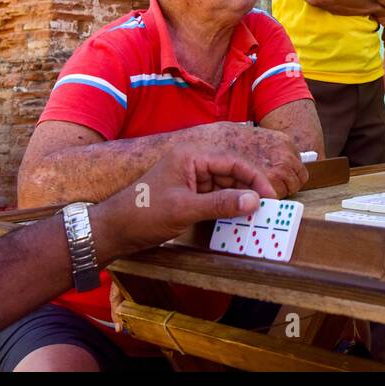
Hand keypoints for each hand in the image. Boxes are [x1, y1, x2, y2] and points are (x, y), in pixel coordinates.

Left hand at [90, 140, 279, 259]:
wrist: (113, 230)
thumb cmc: (143, 213)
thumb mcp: (184, 209)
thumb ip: (221, 204)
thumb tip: (254, 201)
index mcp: (191, 155)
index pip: (232, 161)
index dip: (255, 178)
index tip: (271, 196)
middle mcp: (192, 162)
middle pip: (231, 172)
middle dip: (249, 189)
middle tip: (268, 209)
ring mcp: (189, 178)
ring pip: (224, 185)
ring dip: (239, 200)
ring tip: (256, 216)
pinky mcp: (187, 194)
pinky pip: (214, 197)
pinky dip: (226, 207)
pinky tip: (237, 219)